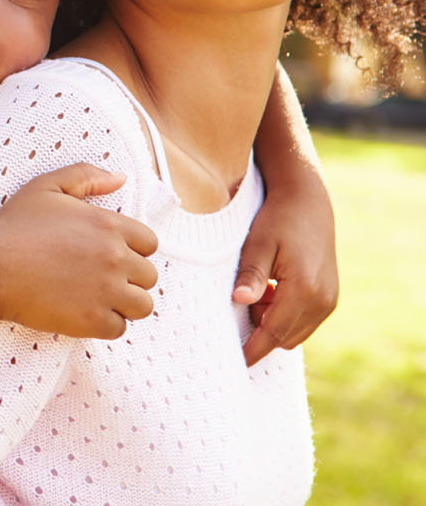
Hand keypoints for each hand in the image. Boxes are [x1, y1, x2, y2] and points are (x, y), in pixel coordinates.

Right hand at [0, 163, 157, 339]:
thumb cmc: (14, 228)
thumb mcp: (46, 187)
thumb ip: (86, 176)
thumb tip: (120, 178)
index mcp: (109, 225)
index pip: (149, 243)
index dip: (131, 250)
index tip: (108, 255)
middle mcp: (115, 258)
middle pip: (149, 276)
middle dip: (129, 278)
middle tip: (98, 278)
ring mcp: (107, 291)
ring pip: (141, 306)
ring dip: (124, 304)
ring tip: (97, 298)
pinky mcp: (94, 320)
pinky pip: (119, 328)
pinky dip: (104, 325)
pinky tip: (82, 312)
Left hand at [233, 178, 337, 365]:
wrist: (308, 203)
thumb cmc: (277, 220)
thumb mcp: (257, 244)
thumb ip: (251, 275)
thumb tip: (240, 301)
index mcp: (304, 290)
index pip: (274, 333)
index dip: (253, 349)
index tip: (235, 362)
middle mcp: (323, 301)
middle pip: (284, 338)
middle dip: (260, 330)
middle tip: (243, 297)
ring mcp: (330, 301)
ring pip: (295, 333)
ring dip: (273, 322)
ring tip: (260, 288)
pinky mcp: (330, 298)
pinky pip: (303, 322)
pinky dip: (284, 315)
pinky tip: (272, 288)